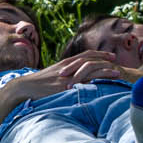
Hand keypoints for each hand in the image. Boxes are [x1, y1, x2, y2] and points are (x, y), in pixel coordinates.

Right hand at [0, 53, 120, 114]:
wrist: (25, 87)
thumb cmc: (37, 84)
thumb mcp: (52, 78)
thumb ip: (64, 77)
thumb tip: (73, 82)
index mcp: (65, 64)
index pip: (85, 55)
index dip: (99, 54)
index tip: (110, 56)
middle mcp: (68, 67)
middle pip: (90, 59)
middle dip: (104, 59)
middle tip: (117, 60)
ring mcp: (67, 76)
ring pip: (90, 69)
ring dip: (104, 70)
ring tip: (117, 72)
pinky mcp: (65, 85)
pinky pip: (83, 82)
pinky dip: (95, 82)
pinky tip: (105, 84)